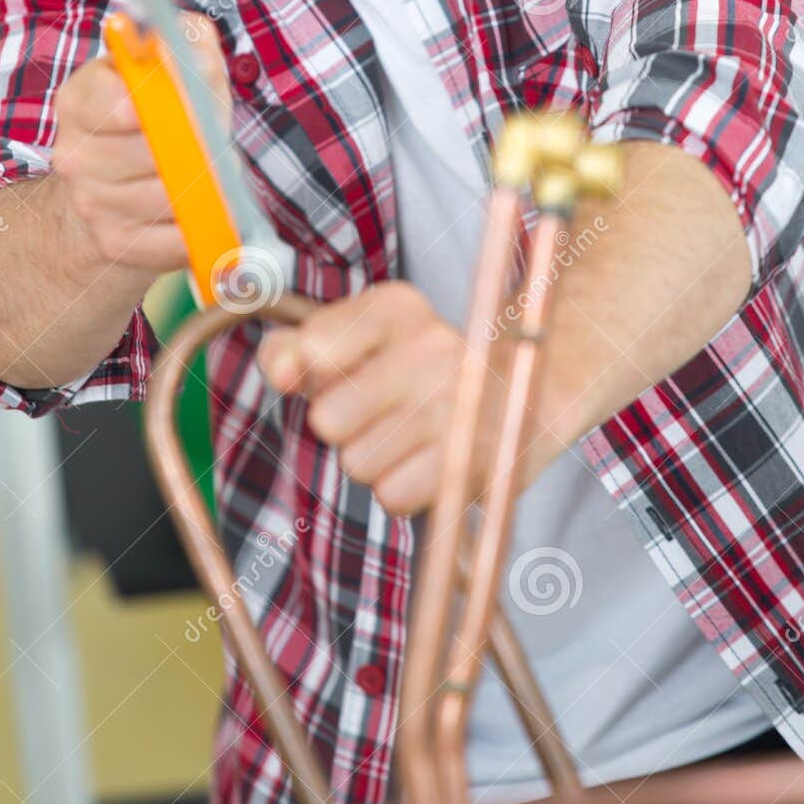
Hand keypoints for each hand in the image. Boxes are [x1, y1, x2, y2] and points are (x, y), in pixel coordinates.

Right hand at [51, 9, 230, 276]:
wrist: (113, 194)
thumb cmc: (154, 123)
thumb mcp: (170, 71)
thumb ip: (187, 43)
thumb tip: (196, 45)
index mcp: (80, 100)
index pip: (115, 100)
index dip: (157, 103)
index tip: (180, 102)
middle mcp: (75, 153)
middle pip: (153, 151)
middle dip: (197, 145)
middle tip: (212, 141)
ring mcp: (91, 203)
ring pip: (170, 195)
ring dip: (206, 186)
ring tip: (209, 173)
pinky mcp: (115, 243)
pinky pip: (175, 238)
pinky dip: (201, 226)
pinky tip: (201, 211)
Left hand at [256, 281, 562, 516]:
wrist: (522, 391)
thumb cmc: (412, 367)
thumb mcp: (355, 337)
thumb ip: (293, 347)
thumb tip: (281, 371)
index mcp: (397, 306)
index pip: (313, 347)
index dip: (311, 371)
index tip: (336, 369)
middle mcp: (432, 346)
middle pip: (328, 419)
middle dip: (343, 426)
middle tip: (379, 411)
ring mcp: (458, 404)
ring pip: (357, 463)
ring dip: (373, 460)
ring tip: (408, 435)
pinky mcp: (474, 459)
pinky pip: (393, 496)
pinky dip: (402, 488)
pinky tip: (427, 461)